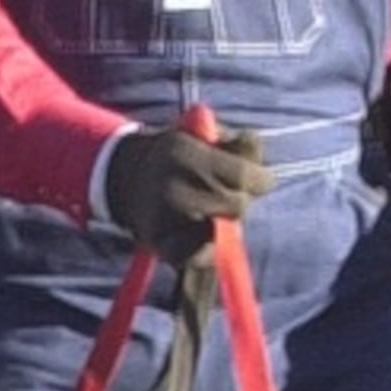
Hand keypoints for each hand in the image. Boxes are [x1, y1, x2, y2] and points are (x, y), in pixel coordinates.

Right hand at [100, 123, 274, 254]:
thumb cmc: (179, 155)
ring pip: (221, 232)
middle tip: (228, 196)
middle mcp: (173, 188)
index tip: (258, 180)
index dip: (260, 180)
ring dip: (225, 225)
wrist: (126, 176)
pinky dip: (208, 250)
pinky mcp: (160, 244)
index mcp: (185, 154)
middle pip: (236, 205)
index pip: (242, 175)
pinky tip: (203, 235)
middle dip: (239, 201)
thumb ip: (240, 145)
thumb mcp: (205, 134)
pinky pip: (199, 257)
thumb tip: (264, 176)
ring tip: (213, 213)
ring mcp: (165, 219)